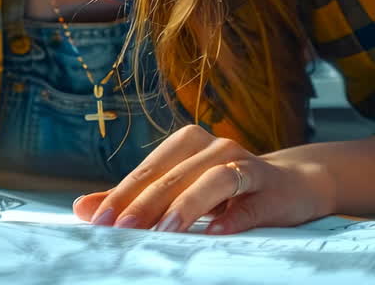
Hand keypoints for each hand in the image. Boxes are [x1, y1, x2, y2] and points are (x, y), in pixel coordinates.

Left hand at [72, 125, 334, 234]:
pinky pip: (248, 200)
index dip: (119, 196)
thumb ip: (133, 199)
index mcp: (185, 144)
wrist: (292, 184)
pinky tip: (216, 231)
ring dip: (185, 205)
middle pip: (171, 176)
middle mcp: (212, 147)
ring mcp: (243, 162)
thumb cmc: (227, 188)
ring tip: (163, 230)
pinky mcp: (268, 186)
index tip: (97, 221)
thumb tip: (82, 208)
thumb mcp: (179, 189)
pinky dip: (231, 215)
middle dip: (143, 204)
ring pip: (210, 180)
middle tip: (120, 228)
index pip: (145, 172)